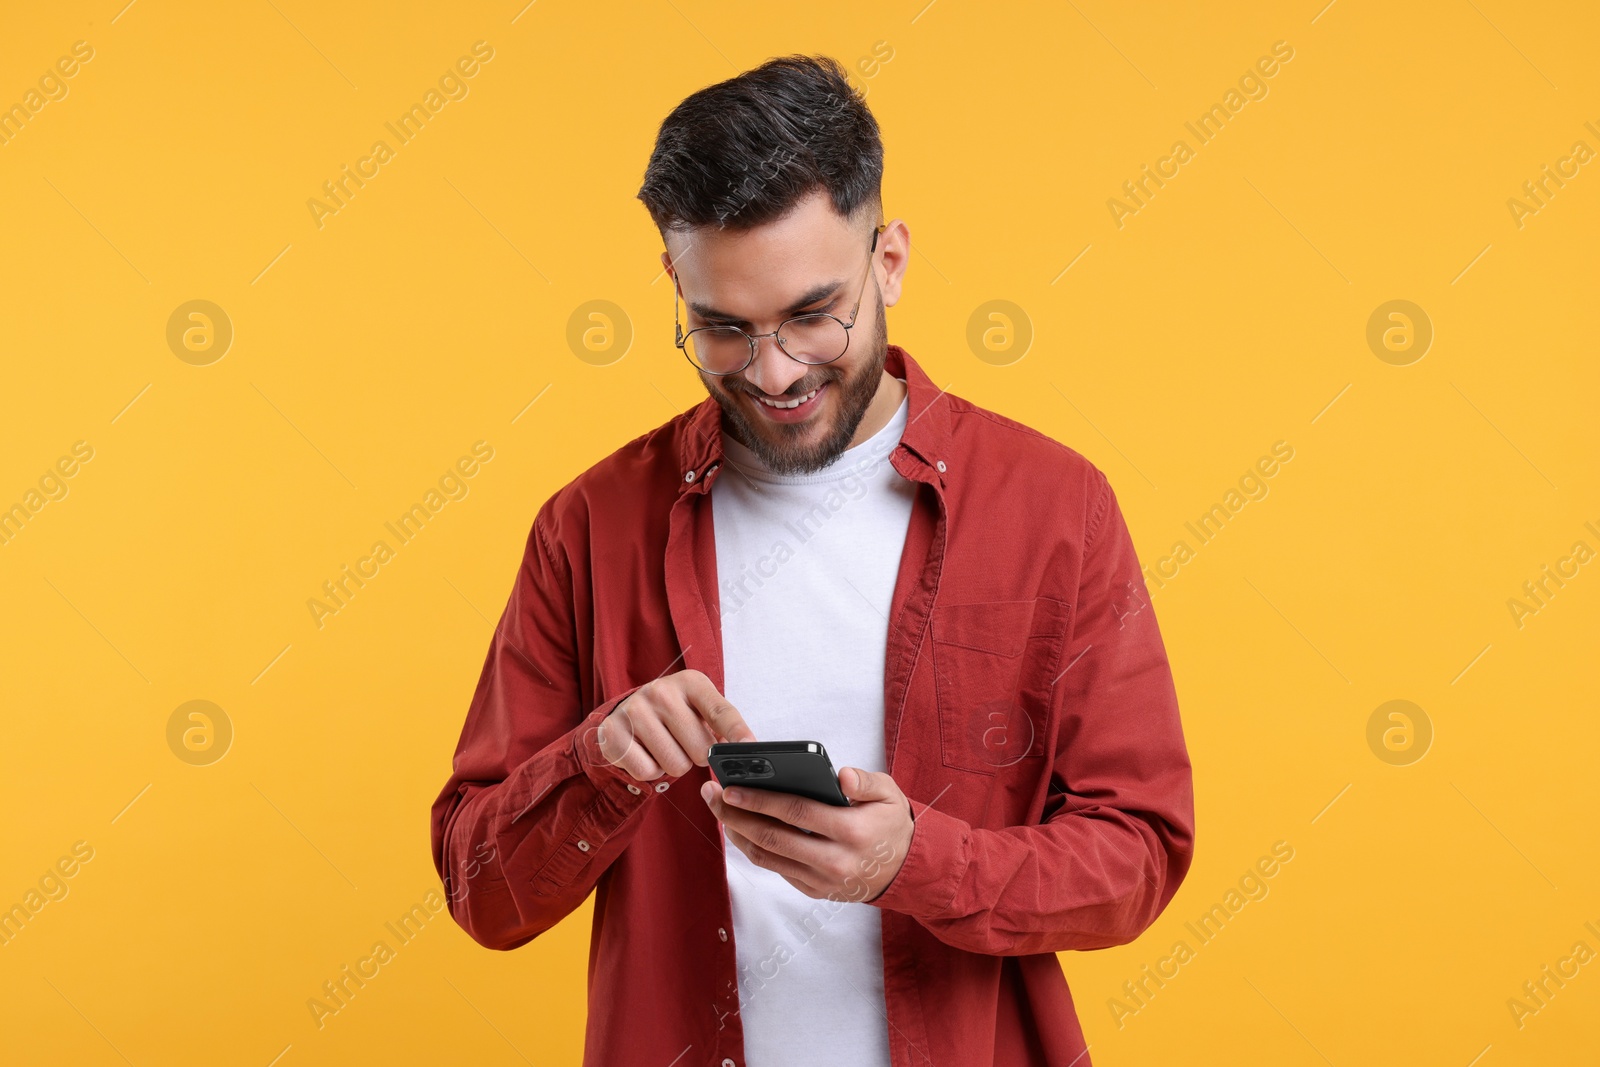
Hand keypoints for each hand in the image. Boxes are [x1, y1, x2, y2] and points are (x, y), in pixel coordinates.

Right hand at [594, 669, 754, 781]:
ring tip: (663, 745)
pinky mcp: (614, 733)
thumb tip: (746, 750)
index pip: (720, 711)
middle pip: (701, 750)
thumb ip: (722, 726)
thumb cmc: (674, 714)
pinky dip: (650, 770)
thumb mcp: (699, 708)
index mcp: (690, 682)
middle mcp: (661, 691)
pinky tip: (645, 752)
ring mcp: (635, 710)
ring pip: (675, 765)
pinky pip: (648, 772)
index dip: (738, 732)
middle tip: (683, 742)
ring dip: (673, 765)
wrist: (625, 711)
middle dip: (697, 756)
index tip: (750, 747)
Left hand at [700, 767, 913, 902]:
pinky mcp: (814, 890)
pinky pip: (776, 869)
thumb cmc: (890, 824)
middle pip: (773, 838)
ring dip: (737, 833)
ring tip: (718, 808)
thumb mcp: (889, 794)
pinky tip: (739, 827)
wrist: (905, 870)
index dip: (761, 800)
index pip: (797, 813)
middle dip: (736, 816)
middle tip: (712, 793)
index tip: (732, 787)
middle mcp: (834, 862)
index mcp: (852, 832)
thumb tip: (841, 776)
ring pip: (768, 858)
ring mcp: (822, 881)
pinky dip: (753, 848)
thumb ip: (866, 781)